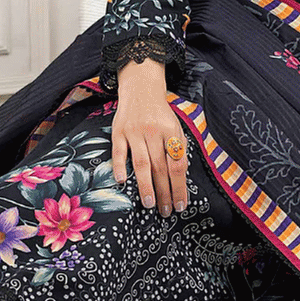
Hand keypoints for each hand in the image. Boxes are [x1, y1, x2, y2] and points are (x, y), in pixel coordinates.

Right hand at [110, 58, 188, 216]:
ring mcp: (135, 132)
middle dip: (165, 192)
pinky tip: (122, 182)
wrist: (141, 89)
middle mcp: (154, 132)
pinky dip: (120, 166)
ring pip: (142, 163)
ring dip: (146, 186)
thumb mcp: (175, 128)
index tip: (181, 204)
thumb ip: (178, 151)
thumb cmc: (161, 115)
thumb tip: (181, 179)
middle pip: (160, 167)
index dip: (180, 186)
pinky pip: (119, 151)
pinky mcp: (118, 131)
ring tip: (150, 204)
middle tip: (166, 211)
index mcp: (171, 132)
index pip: (177, 165)